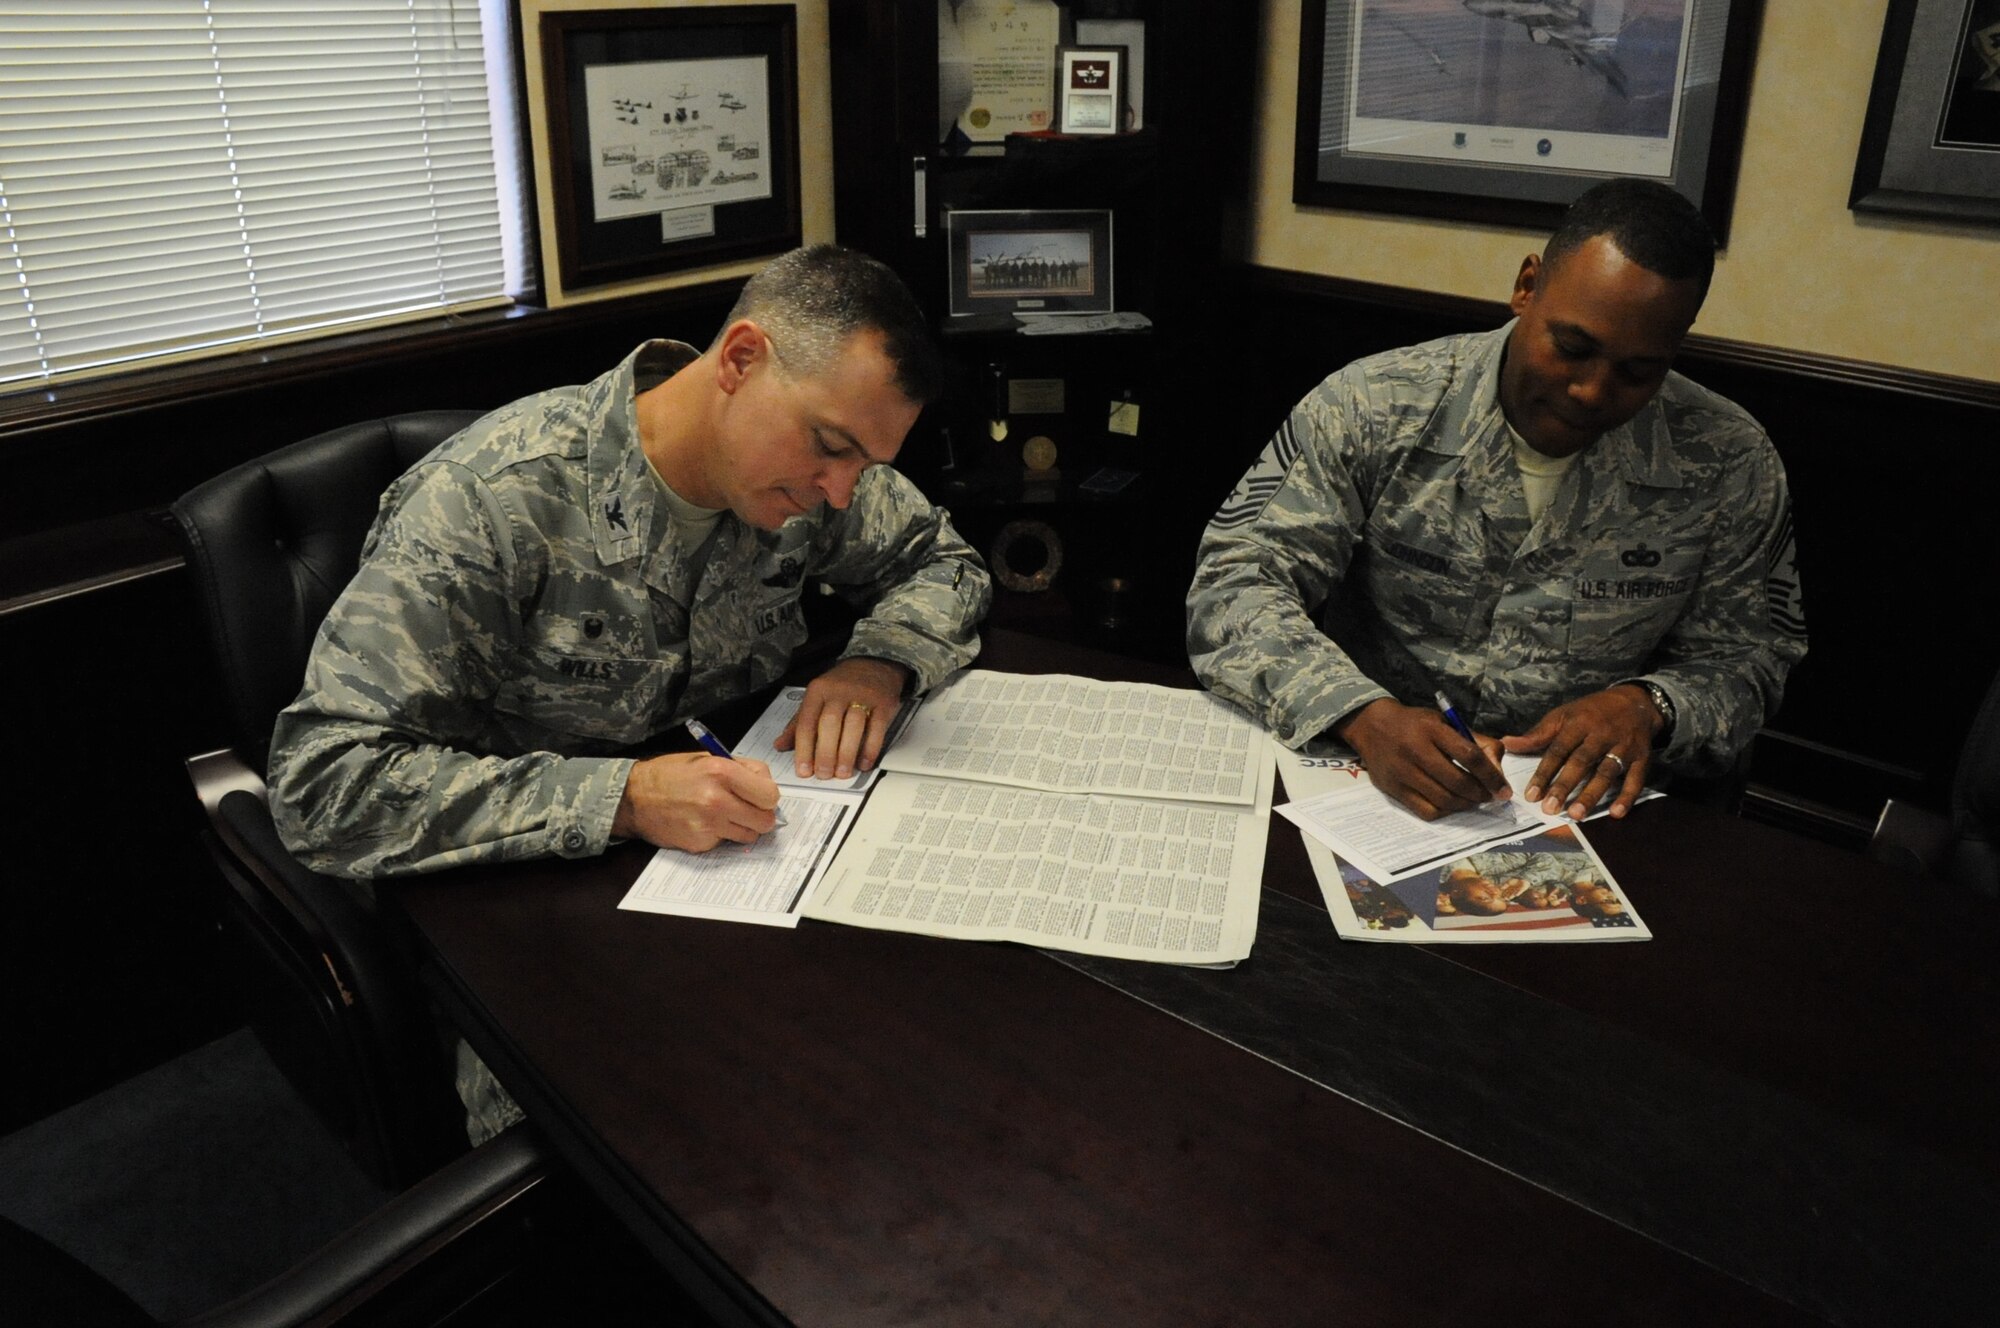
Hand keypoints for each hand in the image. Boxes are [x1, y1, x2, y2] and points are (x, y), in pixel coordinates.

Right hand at [612, 752, 779, 850]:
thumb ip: (741, 770)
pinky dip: (720, 834)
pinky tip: (704, 822)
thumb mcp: (707, 759)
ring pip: (749, 835)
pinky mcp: (700, 843)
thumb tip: (766, 785)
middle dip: (760, 815)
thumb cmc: (670, 775)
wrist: (635, 797)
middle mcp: (716, 800)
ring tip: (723, 814)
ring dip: (742, 827)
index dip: (767, 796)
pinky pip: (725, 842)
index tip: (760, 796)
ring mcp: (708, 825)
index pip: (770, 794)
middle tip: (748, 809)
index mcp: (722, 773)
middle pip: (765, 820)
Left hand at [775, 656, 909, 778]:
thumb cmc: (841, 685)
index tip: (804, 770)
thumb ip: (799, 722)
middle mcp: (839, 692)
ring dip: (847, 753)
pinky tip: (864, 763)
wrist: (874, 664)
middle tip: (824, 774)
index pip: (807, 722)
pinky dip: (870, 748)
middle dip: (825, 753)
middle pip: (830, 724)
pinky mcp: (883, 703)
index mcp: (818, 691)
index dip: (804, 749)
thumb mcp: (816, 698)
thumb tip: (780, 745)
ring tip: (842, 773)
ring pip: (853, 726)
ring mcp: (863, 696)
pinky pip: (877, 728)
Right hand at [1336, 698, 1509, 819]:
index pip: (1470, 756)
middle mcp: (1416, 751)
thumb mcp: (1445, 721)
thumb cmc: (1415, 724)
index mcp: (1432, 730)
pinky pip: (1426, 810)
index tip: (1503, 790)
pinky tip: (1452, 805)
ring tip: (1472, 800)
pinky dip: (1446, 811)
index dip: (1491, 776)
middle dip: (1480, 794)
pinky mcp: (1393, 789)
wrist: (1372, 726)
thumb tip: (1497, 770)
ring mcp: (1403, 772)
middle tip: (1489, 796)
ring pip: (1444, 799)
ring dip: (1465, 804)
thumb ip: (1475, 741)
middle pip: (1458, 782)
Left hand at [1501, 684, 1661, 820]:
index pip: (1558, 750)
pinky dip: (1627, 796)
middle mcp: (1601, 734)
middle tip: (1550, 808)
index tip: (1531, 795)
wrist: (1635, 702)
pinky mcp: (1643, 756)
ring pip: (1607, 771)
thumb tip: (1507, 744)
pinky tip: (1616, 813)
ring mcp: (1624, 746)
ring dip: (1592, 794)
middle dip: (1564, 786)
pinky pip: (1636, 778)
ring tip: (1576, 814)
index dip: (1544, 773)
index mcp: (1578, 724)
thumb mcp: (1563, 715)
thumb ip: (1538, 734)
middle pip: (1581, 762)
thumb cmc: (1591, 712)